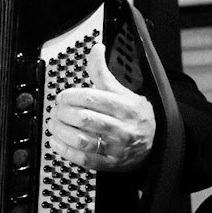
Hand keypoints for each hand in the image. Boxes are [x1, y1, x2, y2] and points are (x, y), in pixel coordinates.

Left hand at [49, 44, 154, 172]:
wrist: (157, 143)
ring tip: (54, 125)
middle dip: (63, 113)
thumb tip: (96, 48)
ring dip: (62, 131)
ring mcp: (116, 148)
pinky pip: (84, 160)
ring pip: (82, 140)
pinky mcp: (110, 164)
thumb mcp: (123, 92)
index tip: (61, 96)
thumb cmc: (135, 115)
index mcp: (125, 106)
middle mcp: (122, 127)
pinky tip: (56, 142)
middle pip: (85, 119)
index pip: (92, 99)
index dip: (71, 97)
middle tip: (55, 110)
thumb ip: (103, 73)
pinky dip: (66, 151)